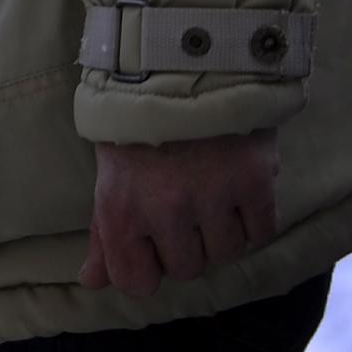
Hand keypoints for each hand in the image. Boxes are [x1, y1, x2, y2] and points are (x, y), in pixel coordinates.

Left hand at [78, 132, 279, 299]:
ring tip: (208, 191)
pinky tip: (237, 189)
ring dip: (221, 231)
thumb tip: (91, 282)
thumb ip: (103, 235)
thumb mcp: (108, 176)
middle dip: (185, 245)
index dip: (146, 268)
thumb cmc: (133, 127)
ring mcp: (212, 196)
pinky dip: (253, 217)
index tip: (150, 245)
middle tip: (181, 204)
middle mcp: (164, 210)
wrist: (178, 68)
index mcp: (119, 210)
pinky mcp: (254, 181)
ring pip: (226, 253)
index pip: (136, 283)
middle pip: (187, 270)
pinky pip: (261, 231)